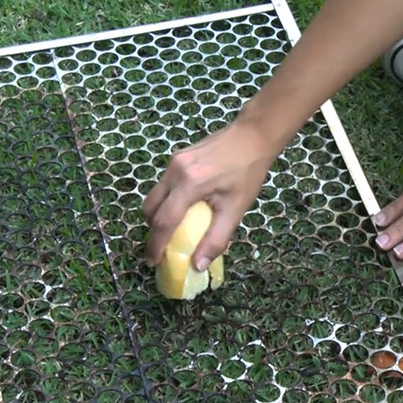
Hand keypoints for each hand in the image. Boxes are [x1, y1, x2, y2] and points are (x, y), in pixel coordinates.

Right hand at [143, 118, 274, 269]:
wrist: (252, 136)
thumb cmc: (248, 172)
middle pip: (150, 208)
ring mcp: (173, 162)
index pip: (164, 221)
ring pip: (153, 196)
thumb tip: (198, 265)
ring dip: (158, 215)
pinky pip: (163, 185)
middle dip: (153, 231)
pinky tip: (183, 208)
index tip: (153, 262)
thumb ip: (216, 239)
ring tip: (173, 230)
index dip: (156, 245)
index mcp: (190, 184)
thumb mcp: (236, 209)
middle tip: (163, 247)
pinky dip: (166, 201)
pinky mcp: (176, 157)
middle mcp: (175, 171)